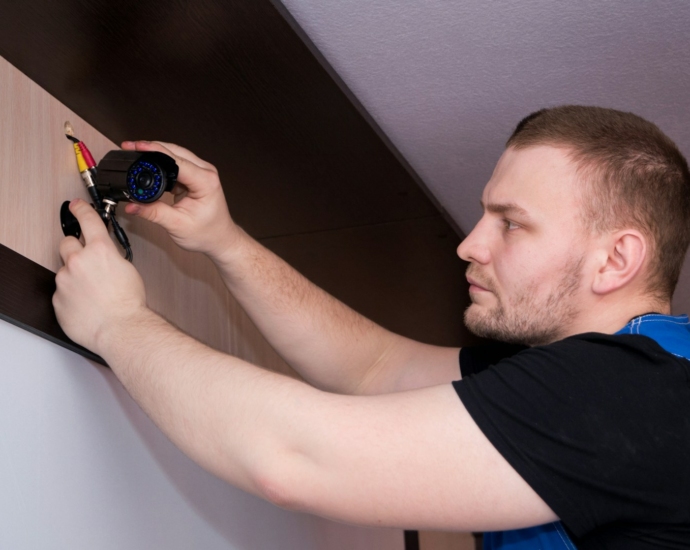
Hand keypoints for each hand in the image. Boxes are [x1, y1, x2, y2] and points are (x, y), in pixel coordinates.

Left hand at [53, 199, 147, 352]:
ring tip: (92, 292)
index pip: (87, 220)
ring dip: (74, 276)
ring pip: (64, 270)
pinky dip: (71, 295)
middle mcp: (78, 261)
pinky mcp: (57, 298)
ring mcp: (64, 280)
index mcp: (100, 250)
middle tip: (86, 261)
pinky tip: (86, 304)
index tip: (76, 206)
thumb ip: (110, 256)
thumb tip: (103, 254)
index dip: (81, 209)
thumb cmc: (128, 303)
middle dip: (75, 249)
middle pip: (67, 243)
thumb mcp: (127, 269)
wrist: (120, 328)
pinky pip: (62, 291)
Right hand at [121, 141, 238, 259]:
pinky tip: (148, 166)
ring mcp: (201, 173)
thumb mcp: (177, 225)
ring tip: (135, 154)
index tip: (137, 147)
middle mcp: (206, 172)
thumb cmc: (207, 233)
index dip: (155, 151)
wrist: (219, 239)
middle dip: (151, 148)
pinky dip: (160, 164)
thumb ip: (153, 213)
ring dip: (155, 154)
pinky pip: (175, 165)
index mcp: (206, 182)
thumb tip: (132, 205)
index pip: (177, 161)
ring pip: (175, 155)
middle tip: (130, 147)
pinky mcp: (194, 176)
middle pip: (175, 152)